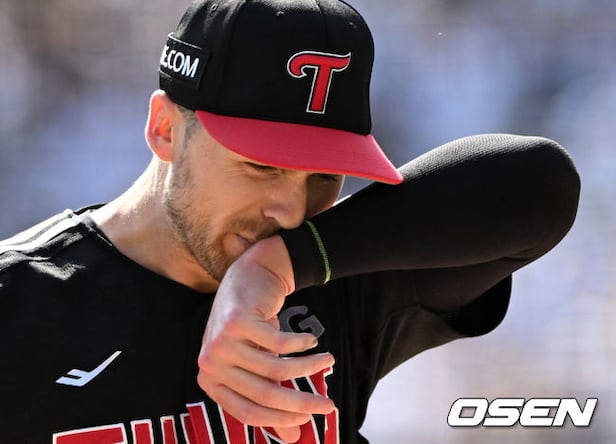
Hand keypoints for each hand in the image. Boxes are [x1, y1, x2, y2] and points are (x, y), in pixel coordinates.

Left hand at [197, 235, 334, 442]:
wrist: (247, 277)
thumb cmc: (252, 327)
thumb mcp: (258, 365)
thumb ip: (272, 397)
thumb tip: (293, 439)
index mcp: (211, 381)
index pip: (248, 413)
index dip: (283, 420)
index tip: (312, 419)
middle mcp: (210, 364)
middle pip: (264, 394)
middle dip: (302, 403)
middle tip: (329, 405)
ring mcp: (220, 342)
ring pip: (276, 369)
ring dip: (308, 367)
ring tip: (328, 360)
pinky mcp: (236, 321)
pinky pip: (279, 343)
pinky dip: (301, 344)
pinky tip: (312, 339)